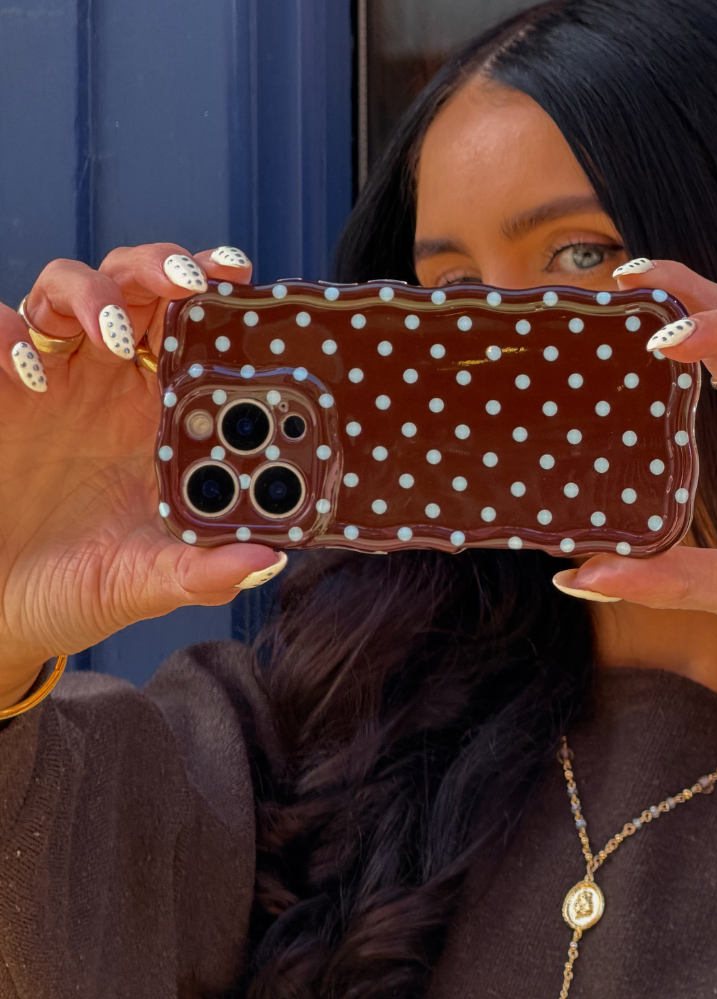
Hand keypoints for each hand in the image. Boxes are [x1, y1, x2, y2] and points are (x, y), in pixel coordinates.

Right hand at [0, 244, 279, 701]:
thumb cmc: (77, 590)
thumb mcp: (145, 583)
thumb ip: (202, 572)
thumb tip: (268, 560)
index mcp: (163, 418)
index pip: (197, 334)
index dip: (219, 300)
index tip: (243, 279)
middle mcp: (110, 386)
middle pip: (139, 291)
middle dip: (163, 267)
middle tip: (189, 281)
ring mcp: (49, 382)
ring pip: (68, 289)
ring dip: (93, 291)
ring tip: (114, 334)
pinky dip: (6, 332)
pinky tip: (28, 373)